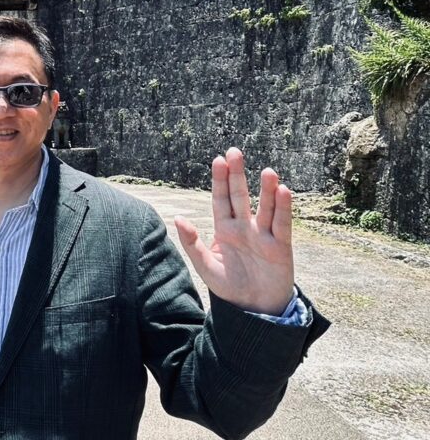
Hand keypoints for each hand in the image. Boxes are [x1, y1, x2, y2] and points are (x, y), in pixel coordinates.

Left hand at [174, 147, 294, 315]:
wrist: (253, 310)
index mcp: (225, 229)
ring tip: (267, 171)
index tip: (218, 159)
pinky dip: (283, 209)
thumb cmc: (229, 287)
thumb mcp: (205, 266)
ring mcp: (263, 235)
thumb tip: (178, 218)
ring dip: (266, 189)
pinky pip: (282, 224)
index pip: (221, 200)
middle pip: (240, 196)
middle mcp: (244, 227)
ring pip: (265, 207)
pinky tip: (283, 191)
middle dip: (237, 175)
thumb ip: (192, 243)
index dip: (220, 180)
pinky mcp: (280, 247)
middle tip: (234, 152)